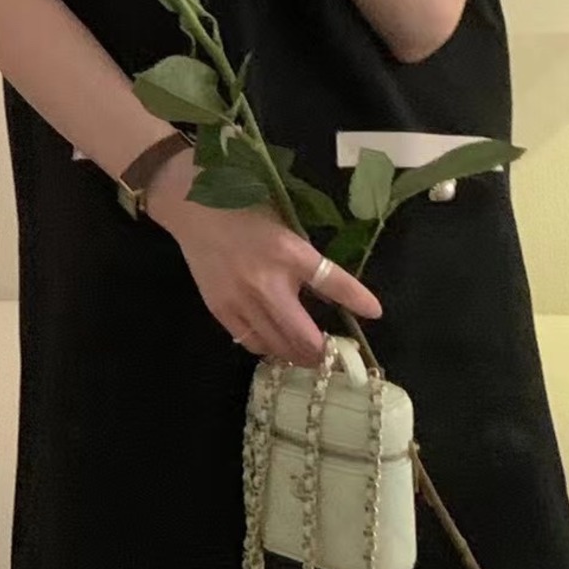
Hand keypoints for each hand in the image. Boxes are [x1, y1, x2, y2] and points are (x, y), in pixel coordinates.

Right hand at [146, 147, 382, 366]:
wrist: (194, 210)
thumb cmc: (245, 211)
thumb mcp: (285, 226)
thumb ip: (305, 259)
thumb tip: (330, 291)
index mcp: (289, 252)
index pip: (333, 282)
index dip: (357, 300)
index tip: (374, 313)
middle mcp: (267, 282)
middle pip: (304, 334)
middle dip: (324, 353)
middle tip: (335, 358)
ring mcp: (241, 300)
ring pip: (277, 345)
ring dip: (297, 355)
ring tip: (309, 357)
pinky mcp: (221, 309)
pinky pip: (251, 342)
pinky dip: (268, 348)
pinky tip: (276, 345)